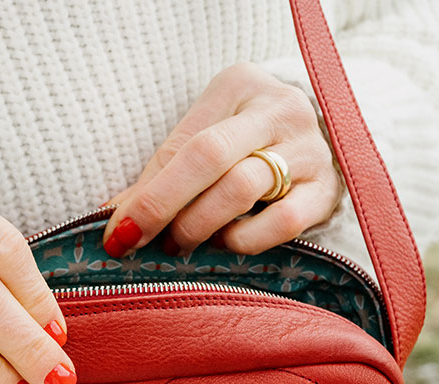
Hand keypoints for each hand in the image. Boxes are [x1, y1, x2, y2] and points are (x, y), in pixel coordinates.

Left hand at [99, 62, 342, 257]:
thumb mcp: (202, 140)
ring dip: (199, 225)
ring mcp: (309, 147)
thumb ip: (160, 175)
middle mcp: (278, 108)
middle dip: (165, 207)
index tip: (117, 234)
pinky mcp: (326, 189)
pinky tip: (227, 241)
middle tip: (142, 241)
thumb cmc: (243, 145)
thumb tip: (111, 221)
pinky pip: (281, 222)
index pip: (183, 144)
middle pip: (209, 158)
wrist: (316, 143)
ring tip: (182, 243)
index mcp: (238, 85)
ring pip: (241, 189)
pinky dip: (243, 240)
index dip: (147, 195)